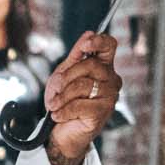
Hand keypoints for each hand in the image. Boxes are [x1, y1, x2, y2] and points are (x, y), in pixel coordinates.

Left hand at [43, 31, 122, 164]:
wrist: (60, 132)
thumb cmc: (64, 101)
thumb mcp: (64, 74)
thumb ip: (76, 55)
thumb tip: (89, 33)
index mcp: (103, 66)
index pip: (109, 46)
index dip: (99, 41)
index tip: (85, 44)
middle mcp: (111, 79)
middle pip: (90, 65)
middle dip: (66, 76)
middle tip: (54, 89)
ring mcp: (109, 96)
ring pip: (83, 86)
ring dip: (61, 96)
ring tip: (53, 105)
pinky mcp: (102, 113)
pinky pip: (79, 105)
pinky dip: (63, 110)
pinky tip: (58, 115)